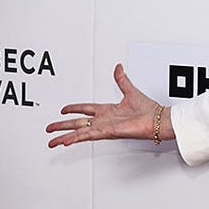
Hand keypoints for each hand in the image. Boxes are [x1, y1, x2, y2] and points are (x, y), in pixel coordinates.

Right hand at [46, 64, 172, 146]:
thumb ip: (122, 79)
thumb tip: (118, 67)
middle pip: (78, 122)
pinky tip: (65, 141)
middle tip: (49, 129)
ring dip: (65, 136)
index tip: (63, 110)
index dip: (74, 109)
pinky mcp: (108, 132)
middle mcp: (104, 120)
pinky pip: (88, 136)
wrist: (158, 120)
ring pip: (79, 132)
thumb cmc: (149, 109)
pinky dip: (75, 138)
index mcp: (108, 110)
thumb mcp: (130, 90)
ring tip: (52, 141)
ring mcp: (105, 127)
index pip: (86, 109)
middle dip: (62, 126)